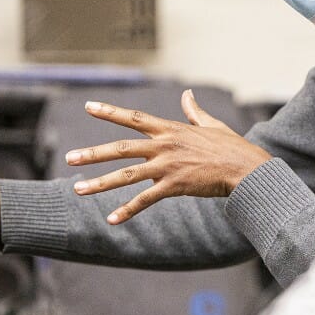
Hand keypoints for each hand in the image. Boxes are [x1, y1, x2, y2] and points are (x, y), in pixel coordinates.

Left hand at [66, 89, 271, 223]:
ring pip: (126, 175)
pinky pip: (145, 199)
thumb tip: (187, 95)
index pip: (133, 118)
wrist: (244, 168)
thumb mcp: (210, 124)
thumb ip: (193, 111)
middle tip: (69, 158)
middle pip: (121, 148)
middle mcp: (164, 145)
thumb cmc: (231, 146)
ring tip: (78, 189)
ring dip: (100, 183)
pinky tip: (111, 219)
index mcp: (170, 130)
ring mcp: (167, 166)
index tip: (88, 106)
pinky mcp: (174, 186)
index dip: (109, 112)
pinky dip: (127, 210)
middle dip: (93, 153)